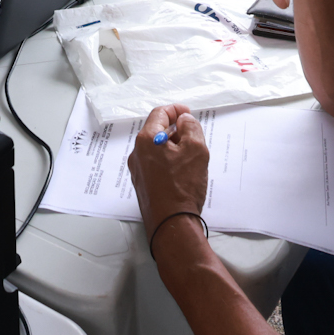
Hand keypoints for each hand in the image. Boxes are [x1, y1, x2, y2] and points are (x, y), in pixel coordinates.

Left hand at [129, 105, 209, 237]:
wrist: (172, 224)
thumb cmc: (183, 187)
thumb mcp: (196, 149)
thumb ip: (191, 127)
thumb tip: (184, 120)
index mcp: (147, 140)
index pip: (159, 114)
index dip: (175, 110)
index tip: (188, 113)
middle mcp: (137, 153)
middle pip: (156, 131)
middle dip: (175, 130)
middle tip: (193, 135)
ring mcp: (138, 170)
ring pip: (156, 149)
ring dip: (172, 147)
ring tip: (190, 155)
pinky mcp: (143, 185)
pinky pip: (155, 164)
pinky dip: (168, 161)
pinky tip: (182, 171)